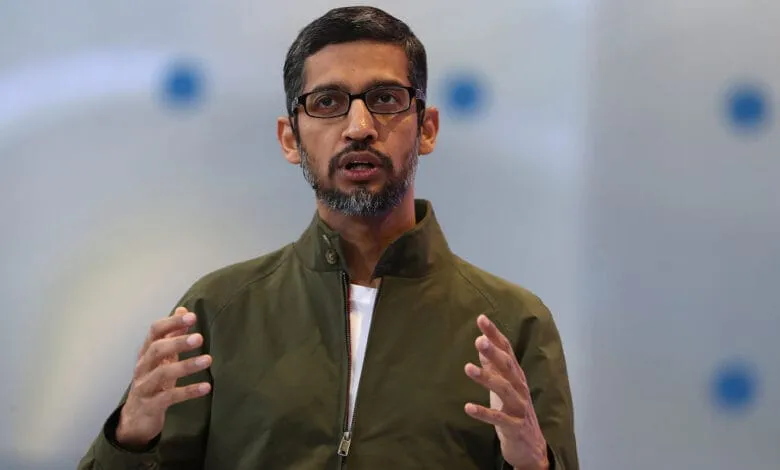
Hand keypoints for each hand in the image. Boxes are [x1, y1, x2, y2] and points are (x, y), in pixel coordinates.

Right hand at [116, 307, 212, 447]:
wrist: (135, 419)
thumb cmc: (153, 382)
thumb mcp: (163, 358)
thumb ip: (173, 335)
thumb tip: (184, 310)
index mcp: (146, 353)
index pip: (155, 331)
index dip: (172, 323)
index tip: (192, 316)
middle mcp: (143, 367)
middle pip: (156, 350)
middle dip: (177, 342)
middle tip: (200, 338)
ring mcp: (144, 387)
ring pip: (162, 373)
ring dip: (186, 366)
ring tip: (208, 360)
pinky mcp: (151, 406)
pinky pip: (169, 397)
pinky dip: (188, 391)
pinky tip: (206, 387)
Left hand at [464, 315, 548, 469]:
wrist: (530, 447)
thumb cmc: (513, 411)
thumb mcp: (503, 385)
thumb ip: (493, 365)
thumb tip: (482, 341)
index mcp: (516, 376)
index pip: (507, 350)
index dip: (495, 335)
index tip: (481, 319)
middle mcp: (520, 388)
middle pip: (508, 367)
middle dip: (494, 353)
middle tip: (479, 340)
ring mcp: (519, 408)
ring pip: (505, 390)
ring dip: (486, 378)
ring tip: (467, 368)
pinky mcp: (515, 427)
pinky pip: (499, 419)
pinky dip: (484, 413)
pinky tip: (468, 407)